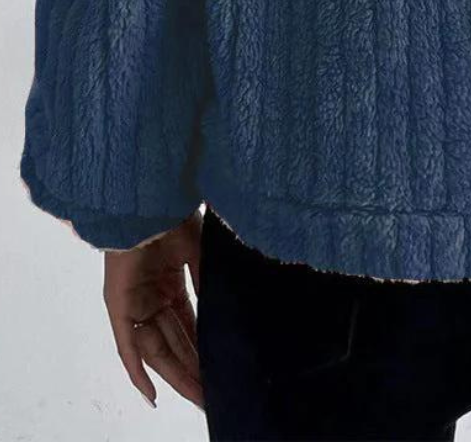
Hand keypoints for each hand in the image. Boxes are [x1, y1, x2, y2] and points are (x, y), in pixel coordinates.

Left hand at [103, 210, 203, 411]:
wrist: (148, 200)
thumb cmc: (172, 216)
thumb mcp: (198, 253)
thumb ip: (205, 283)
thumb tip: (225, 313)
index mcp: (170, 283)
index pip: (189, 326)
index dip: (204, 349)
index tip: (222, 370)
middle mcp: (151, 298)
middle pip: (174, 343)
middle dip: (193, 370)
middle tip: (212, 395)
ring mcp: (134, 304)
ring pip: (156, 349)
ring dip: (175, 375)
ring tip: (198, 397)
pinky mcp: (118, 306)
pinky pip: (127, 347)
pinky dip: (138, 372)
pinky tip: (152, 395)